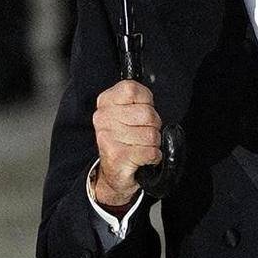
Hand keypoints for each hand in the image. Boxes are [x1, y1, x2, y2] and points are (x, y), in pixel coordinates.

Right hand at [92, 80, 161, 205]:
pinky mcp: (117, 157)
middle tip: (142, 133)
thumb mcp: (127, 111)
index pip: (133, 89)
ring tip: (141, 146)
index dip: (146, 101)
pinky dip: (153, 156)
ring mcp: (108, 137)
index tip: (141, 110)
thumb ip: (138, 96)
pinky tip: (142, 158)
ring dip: (153, 143)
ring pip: (151, 135)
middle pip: (148, 114)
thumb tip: (152, 84)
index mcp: (106, 101)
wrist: (113, 173)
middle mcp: (103, 118)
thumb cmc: (124, 139)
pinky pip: (151, 152)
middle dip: (153, 126)